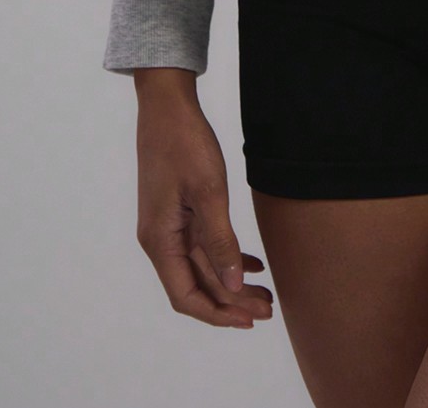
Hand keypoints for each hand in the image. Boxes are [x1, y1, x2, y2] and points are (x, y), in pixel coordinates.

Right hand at [134, 81, 274, 329]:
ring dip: (232, 282)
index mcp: (160, 241)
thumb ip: (219, 241)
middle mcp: (160, 240)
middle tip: (268, 310)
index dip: (217, 313)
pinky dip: (227, 257)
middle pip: (196, 285)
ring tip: (266, 294)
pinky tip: (253, 264)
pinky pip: (203, 245)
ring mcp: (169, 225)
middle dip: (231, 302)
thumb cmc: (184, 144)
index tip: (248, 321)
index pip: (186, 295)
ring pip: (202, 266)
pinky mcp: (179, 211)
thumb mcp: (208, 192)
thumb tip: (231, 286)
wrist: (167, 106)